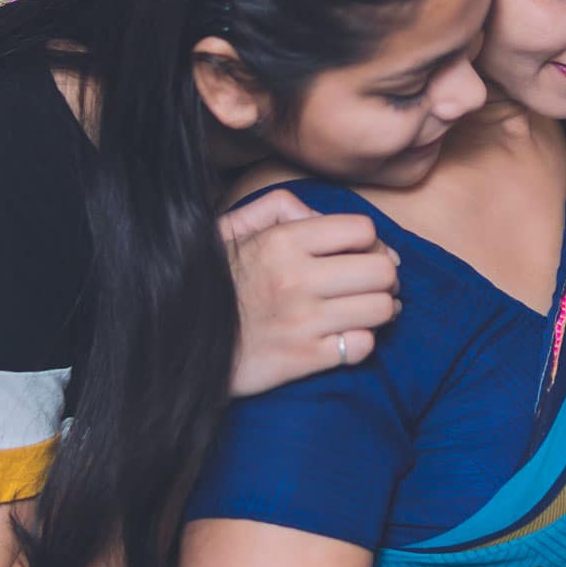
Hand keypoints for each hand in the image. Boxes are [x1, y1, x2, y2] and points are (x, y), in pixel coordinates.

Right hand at [220, 190, 399, 397]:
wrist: (181, 341)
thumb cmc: (214, 282)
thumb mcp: (231, 229)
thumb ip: (278, 207)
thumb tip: (322, 216)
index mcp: (282, 242)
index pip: (363, 230)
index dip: (371, 243)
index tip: (364, 255)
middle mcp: (296, 279)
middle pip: (382, 271)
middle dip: (385, 277)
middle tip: (373, 285)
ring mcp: (302, 321)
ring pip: (381, 309)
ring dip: (381, 310)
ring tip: (367, 310)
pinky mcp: (302, 359)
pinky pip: (363, 346)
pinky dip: (362, 342)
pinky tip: (347, 337)